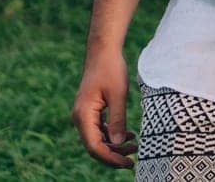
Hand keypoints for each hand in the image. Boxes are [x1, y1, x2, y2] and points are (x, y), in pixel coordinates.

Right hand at [71, 48, 138, 168]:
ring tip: (134, 145)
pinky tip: (128, 135)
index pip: (94, 146)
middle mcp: (80, 118)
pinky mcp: (90, 111)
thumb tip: (117, 143)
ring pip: (97, 139)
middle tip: (134, 158)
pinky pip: (99, 130)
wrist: (103, 52)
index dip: (111, 158)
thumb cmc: (111, 69)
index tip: (128, 163)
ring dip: (114, 145)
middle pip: (95, 146)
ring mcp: (84, 115)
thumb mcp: (118, 95)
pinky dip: (112, 135)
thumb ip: (117, 120)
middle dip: (114, 154)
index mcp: (83, 115)